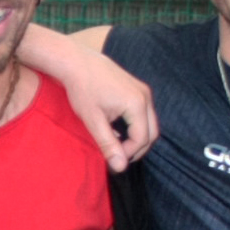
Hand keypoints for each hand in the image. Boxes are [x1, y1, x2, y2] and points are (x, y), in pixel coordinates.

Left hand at [60, 53, 156, 171]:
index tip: (111, 159)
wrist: (77, 62)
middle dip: (136, 149)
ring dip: (136, 138)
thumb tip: (120, 167)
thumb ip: (108, 144)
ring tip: (115, 145)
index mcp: (137, 104)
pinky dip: (135, 126)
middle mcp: (145, 96)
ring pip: (149, 124)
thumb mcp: (93, 120)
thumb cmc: (82, 89)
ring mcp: (143, 91)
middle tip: (117, 157)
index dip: (128, 154)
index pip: (142, 139)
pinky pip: (144, 113)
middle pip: (152, 133)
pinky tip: (116, 130)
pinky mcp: (138, 88)